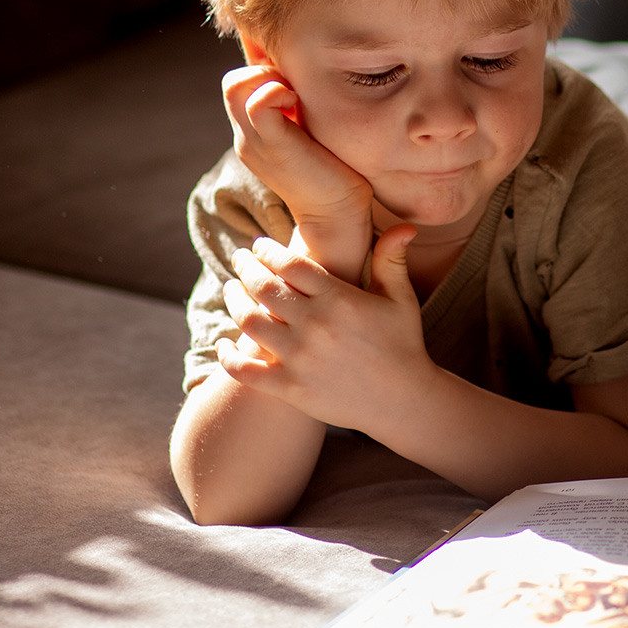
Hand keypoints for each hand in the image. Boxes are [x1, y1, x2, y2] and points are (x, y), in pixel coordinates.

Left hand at [217, 226, 433, 431]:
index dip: (268, 250)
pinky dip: (227, 355)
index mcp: (339, 298)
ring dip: (234, 301)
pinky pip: (245, 370)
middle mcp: (315, 325)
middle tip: (239, 260)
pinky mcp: (290, 388)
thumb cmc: (402, 344)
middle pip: (264, 287)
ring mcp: (300, 358)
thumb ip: (393, 260)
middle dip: (245, 268)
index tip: (259, 245)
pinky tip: (223, 343)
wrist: (402, 400)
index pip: (290, 264)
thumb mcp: (401, 299)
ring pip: (249, 322)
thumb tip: (404, 226)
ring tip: (231, 291)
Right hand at [222, 64, 372, 278]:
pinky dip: (276, 90)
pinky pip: (257, 103)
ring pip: (235, 86)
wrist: (337, 216)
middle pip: (231, 82)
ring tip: (296, 96)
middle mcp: (246, 137)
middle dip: (264, 70)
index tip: (296, 86)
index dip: (265, 71)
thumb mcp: (309, 132)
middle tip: (295, 88)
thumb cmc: (334, 171)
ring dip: (269, 78)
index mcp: (254, 133)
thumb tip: (306, 78)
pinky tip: (298, 103)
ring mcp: (255, 142)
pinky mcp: (273, 146)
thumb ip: (299, 109)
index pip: (238, 84)